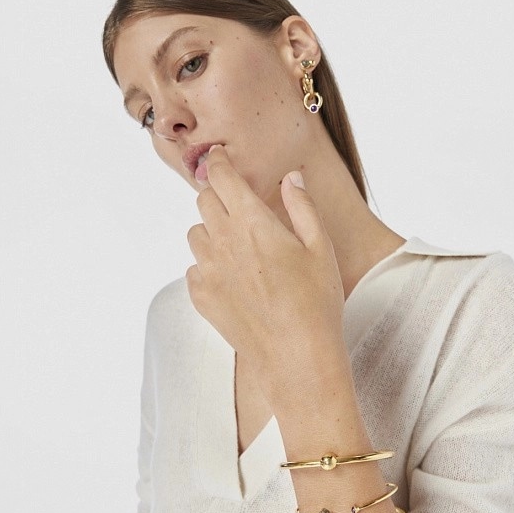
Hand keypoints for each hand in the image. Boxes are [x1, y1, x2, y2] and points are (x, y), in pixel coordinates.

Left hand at [186, 146, 346, 398]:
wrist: (295, 355)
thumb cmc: (315, 301)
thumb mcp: (320, 247)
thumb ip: (302, 206)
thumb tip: (291, 178)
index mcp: (252, 221)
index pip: (221, 176)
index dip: (218, 161)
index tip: (220, 157)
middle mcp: (222, 241)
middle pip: (204, 201)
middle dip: (218, 195)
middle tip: (238, 207)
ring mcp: (207, 270)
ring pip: (196, 233)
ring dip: (212, 231)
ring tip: (239, 247)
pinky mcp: (201, 296)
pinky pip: (193, 268)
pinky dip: (207, 265)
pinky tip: (233, 278)